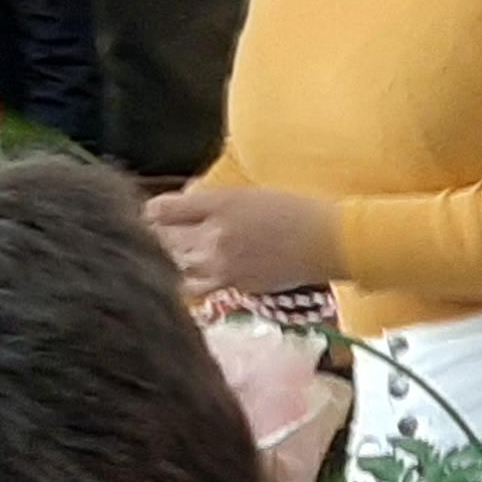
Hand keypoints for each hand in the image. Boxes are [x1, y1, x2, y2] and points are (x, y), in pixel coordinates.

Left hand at [148, 185, 339, 300]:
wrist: (327, 242)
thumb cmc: (294, 210)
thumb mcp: (248, 193)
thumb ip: (211, 201)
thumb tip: (184, 205)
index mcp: (218, 203)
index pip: (161, 210)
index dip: (154, 212)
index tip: (157, 214)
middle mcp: (214, 235)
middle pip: (162, 239)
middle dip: (158, 236)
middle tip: (163, 235)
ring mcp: (221, 265)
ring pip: (174, 265)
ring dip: (170, 260)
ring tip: (176, 255)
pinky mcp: (232, 286)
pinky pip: (194, 288)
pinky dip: (186, 282)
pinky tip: (192, 275)